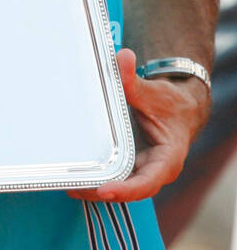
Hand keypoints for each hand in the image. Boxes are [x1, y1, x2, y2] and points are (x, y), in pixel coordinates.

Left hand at [69, 48, 210, 203]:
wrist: (179, 109)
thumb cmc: (170, 103)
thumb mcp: (153, 92)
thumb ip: (134, 80)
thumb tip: (122, 57)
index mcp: (167, 160)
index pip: (147, 182)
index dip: (126, 189)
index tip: (104, 191)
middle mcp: (156, 171)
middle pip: (130, 190)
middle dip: (103, 192)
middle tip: (75, 188)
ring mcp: (144, 171)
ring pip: (121, 187)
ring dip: (97, 190)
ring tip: (70, 187)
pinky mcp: (133, 167)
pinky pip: (117, 178)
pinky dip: (99, 179)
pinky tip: (78, 179)